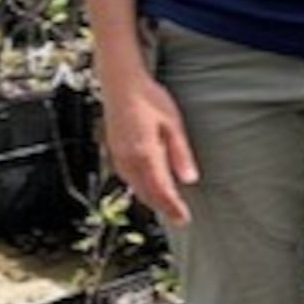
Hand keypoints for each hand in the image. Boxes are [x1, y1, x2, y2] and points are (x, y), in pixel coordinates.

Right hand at [98, 72, 199, 226]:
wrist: (121, 85)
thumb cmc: (149, 100)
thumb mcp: (173, 124)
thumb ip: (180, 154)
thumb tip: (189, 179)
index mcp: (145, 154)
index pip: (161, 191)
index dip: (173, 208)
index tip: (184, 219)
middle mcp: (128, 160)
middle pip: (147, 194)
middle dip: (163, 207)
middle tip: (179, 218)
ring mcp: (119, 158)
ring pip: (136, 188)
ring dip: (151, 199)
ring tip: (168, 207)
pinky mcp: (114, 153)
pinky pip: (128, 178)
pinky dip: (141, 187)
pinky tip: (149, 186)